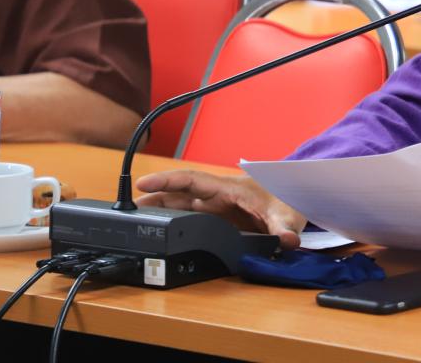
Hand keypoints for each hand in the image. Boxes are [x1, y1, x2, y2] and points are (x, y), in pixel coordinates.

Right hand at [135, 170, 306, 248]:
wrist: (294, 202)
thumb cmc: (289, 199)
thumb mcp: (288, 214)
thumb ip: (285, 228)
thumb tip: (286, 241)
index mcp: (229, 188)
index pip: (192, 180)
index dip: (166, 180)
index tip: (143, 183)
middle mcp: (217, 197)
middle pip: (178, 194)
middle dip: (152, 200)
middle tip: (126, 211)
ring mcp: (214, 209)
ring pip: (179, 206)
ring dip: (157, 212)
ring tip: (132, 221)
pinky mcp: (215, 220)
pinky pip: (188, 219)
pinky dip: (171, 223)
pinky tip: (157, 231)